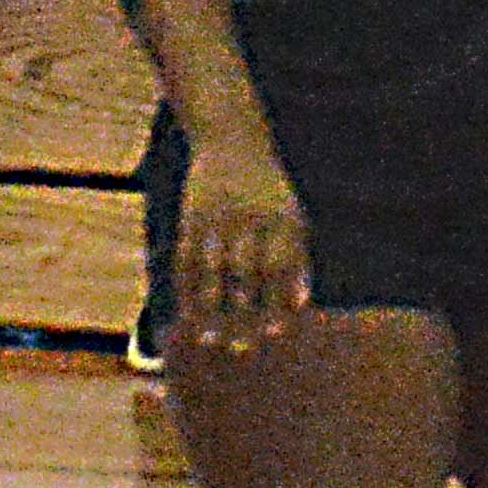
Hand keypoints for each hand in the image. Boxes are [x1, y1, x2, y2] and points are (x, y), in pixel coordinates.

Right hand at [171, 142, 314, 361]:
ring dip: (210, 307)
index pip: (282, 264)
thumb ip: (298, 256)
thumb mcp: (293, 213)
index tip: (277, 332)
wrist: (232, 140)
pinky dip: (186, 289)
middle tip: (242, 347)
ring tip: (209, 340)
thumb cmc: (270, 191)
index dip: (279, 298)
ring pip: (212, 269)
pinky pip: (186, 258)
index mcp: (284, 216)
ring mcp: (218, 216)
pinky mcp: (191, 216)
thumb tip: (302, 302)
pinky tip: (187, 314)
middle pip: (246, 272)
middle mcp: (252, 216)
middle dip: (244, 311)